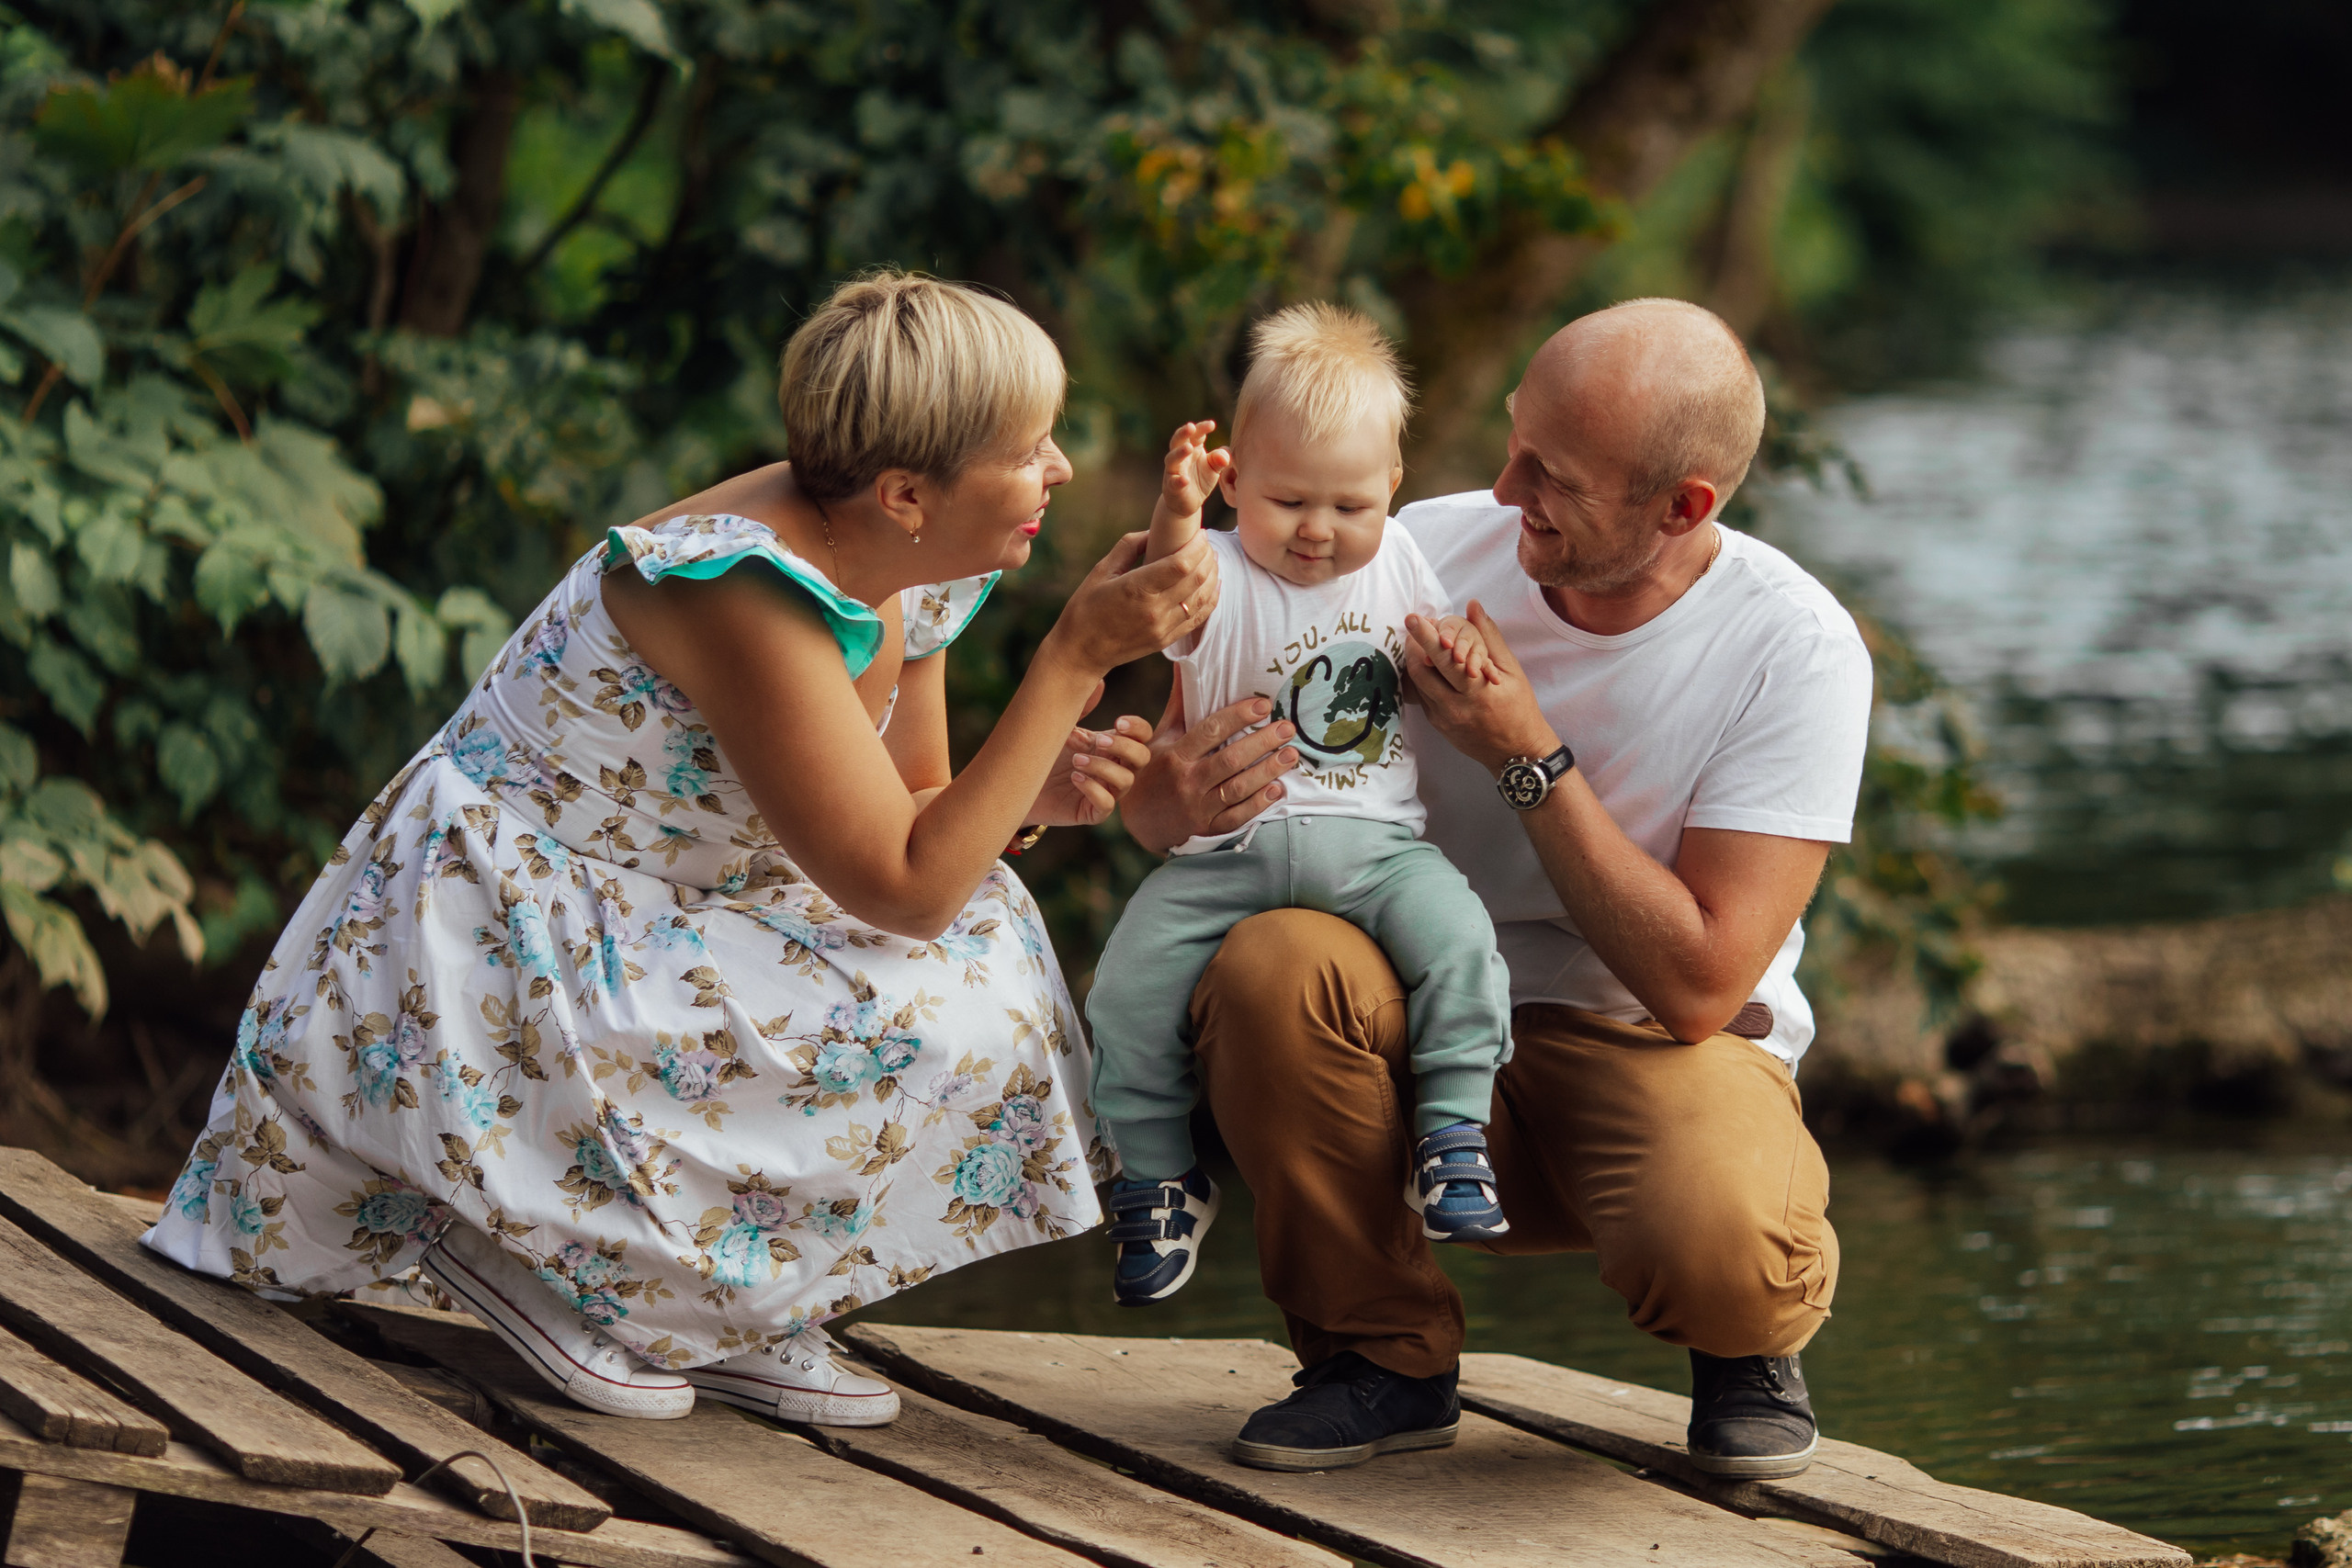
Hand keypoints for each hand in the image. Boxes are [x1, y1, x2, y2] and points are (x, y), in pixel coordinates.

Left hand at [1024, 710, 1155, 826]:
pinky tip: (1075, 778)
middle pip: (1142, 757)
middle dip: (1125, 747)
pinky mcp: (1091, 811)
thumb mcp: (1061, 725)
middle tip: (1099, 741)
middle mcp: (1113, 767)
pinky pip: (1106, 805)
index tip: (1118, 722)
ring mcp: (1105, 790)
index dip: (1137, 728)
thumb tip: (1100, 681)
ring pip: (1126, 781)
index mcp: (1110, 745)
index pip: (1142, 736)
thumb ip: (1080, 705)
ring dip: (1104, 767)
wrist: (1018, 782)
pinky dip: (1094, 790)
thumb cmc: (1043, 753)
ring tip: (1076, 761)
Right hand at [1044, 531, 1218, 677]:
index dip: (1197, 546)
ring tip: (1211, 559)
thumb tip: (1154, 531)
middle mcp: (1154, 610)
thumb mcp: (1101, 570)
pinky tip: (1214, 584)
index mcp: (1137, 589)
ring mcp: (1163, 628)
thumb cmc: (1086, 607)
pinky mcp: (1167, 639)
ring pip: (1202, 597)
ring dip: (1212, 575)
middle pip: (1196, 578)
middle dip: (1208, 556)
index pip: (1181, 564)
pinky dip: (1211, 599)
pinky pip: (1199, 618)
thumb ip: (1129, 547)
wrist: (1081, 651)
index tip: (1201, 533)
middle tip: (1207, 544)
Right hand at [1118, 687, 1300, 854]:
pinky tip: (1278, 789)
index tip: (1263, 705)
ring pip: (1237, 789)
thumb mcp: (1161, 737)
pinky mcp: (1207, 829)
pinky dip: (1259, 804)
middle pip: (1230, 760)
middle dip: (1262, 742)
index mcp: (1175, 754)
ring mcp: (1197, 807)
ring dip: (1267, 771)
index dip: (1238, 716)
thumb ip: (1179, 705)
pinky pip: (1237, 817)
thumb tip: (1185, 664)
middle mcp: (1186, 780)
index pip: (1210, 731)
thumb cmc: (1153, 770)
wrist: (1138, 821)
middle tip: (1287, 728)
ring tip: (1291, 755)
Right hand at [1159, 419, 1231, 518]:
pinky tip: (1186, 480)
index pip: (1195, 434)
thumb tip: (1225, 456)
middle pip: (1177, 441)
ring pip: (1172, 459)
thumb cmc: (1200, 480)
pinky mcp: (1172, 487)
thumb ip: (1220, 460)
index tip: (1212, 425)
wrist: (1187, 503)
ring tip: (1189, 447)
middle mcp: (1180, 457)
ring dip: (1179, 453)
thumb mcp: (1214, 469)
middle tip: (1191, 426)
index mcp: (1191, 449)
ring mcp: (1173, 471)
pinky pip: (1174, 483)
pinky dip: (1179, 481)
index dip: (1201, 428)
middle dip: (1183, 433)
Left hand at [1403, 601, 1558, 771]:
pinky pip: (1422, 697)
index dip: (1426, 636)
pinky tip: (1428, 666)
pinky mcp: (1437, 725)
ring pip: (1417, 684)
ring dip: (1415, 660)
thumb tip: (1473, 606)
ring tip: (1418, 643)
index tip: (1413, 618)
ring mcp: (1443, 718)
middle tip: (1413, 627)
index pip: (1445, 658)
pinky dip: (1422, 679)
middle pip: (1422, 671)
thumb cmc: (1519, 707)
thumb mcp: (1512, 670)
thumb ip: (1489, 637)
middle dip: (1413, 645)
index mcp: (1478, 690)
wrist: (1516, 752)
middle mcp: (1456, 706)